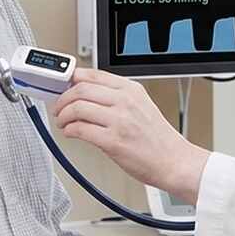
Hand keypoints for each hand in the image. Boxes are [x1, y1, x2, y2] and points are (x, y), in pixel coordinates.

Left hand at [53, 69, 209, 203]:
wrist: (174, 161)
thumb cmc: (158, 139)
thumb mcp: (141, 106)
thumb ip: (116, 98)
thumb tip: (85, 94)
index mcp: (131, 90)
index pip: (93, 74)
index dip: (72, 79)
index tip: (64, 87)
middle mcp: (125, 101)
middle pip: (81, 89)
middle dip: (63, 99)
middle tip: (60, 107)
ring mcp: (119, 121)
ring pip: (77, 108)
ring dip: (63, 115)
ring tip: (63, 122)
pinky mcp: (113, 141)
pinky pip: (80, 130)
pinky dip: (69, 130)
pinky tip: (70, 133)